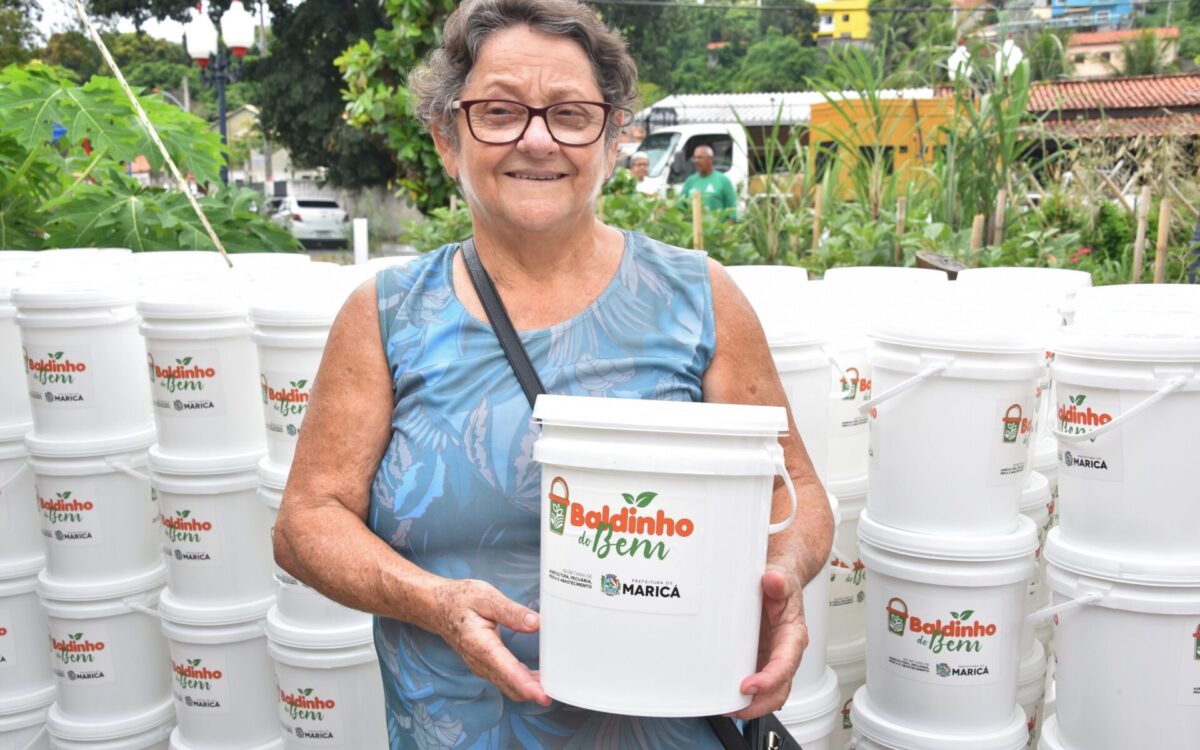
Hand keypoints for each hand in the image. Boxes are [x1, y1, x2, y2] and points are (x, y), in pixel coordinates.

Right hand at [431, 579, 550, 705]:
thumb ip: (512, 612)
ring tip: (554, 685)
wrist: (437, 607)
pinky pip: (506, 679)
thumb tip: (536, 623)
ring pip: (509, 685)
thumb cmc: (460, 600)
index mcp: (480, 644)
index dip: (525, 685)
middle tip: (558, 691)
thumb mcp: (486, 597)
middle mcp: (480, 661)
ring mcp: (482, 666)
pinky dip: (523, 682)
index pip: (506, 670)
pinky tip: (538, 676)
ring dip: (530, 689)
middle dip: (533, 692)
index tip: (542, 694)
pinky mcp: (486, 665)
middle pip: (510, 685)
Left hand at [729, 564, 808, 720]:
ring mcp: (771, 660)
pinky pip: (754, 685)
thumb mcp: (781, 579)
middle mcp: (784, 654)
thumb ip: (779, 581)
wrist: (779, 582)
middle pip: (778, 690)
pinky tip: (723, 696)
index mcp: (793, 637)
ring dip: (748, 705)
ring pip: (767, 694)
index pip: (784, 665)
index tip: (748, 686)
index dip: (769, 680)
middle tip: (733, 707)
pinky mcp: (758, 661)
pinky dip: (741, 696)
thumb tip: (772, 580)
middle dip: (757, 704)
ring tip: (724, 708)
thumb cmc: (782, 585)